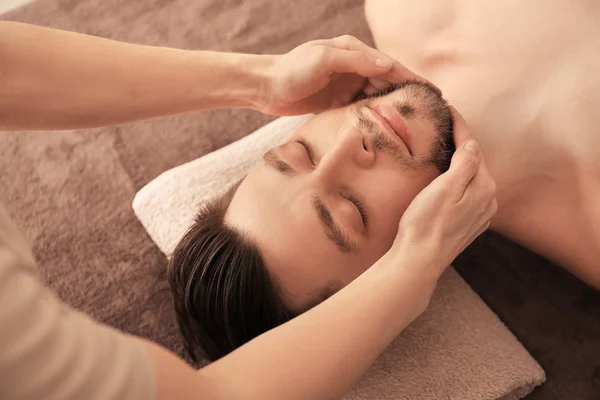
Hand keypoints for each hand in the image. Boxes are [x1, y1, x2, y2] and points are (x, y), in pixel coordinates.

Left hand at [260, 35, 436, 115]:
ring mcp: (346, 84)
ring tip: (413, 121)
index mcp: (353, 51)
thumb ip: (355, 61)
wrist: (267, 87)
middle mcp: (353, 66)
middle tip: (429, 111)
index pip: (390, 65)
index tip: (433, 92)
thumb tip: (388, 65)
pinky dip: (376, 114)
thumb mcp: (323, 60)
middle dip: (408, 94)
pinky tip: (387, 125)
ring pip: (377, 95)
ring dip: (393, 106)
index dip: (413, 78)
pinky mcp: (338, 100)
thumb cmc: (293, 70)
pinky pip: (364, 107)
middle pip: (388, 81)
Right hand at [392, 107, 497, 276]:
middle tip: (446, 124)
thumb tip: (473, 145)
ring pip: (471, 178)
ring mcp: (479, 213)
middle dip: (462, 143)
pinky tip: (448, 179)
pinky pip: (467, 193)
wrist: (419, 259)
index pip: (472, 148)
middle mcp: (487, 199)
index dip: (460, 127)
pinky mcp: (468, 224)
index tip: (449, 109)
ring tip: (446, 147)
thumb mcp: (445, 188)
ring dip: (461, 162)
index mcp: (483, 186)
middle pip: (474, 162)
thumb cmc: (426, 223)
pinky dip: (459, 181)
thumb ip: (465, 164)